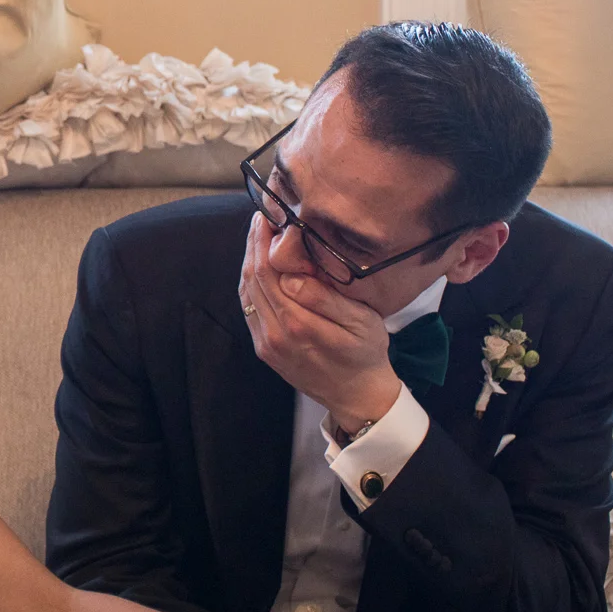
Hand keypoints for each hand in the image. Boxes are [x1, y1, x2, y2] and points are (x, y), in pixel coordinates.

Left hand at [240, 212, 401, 429]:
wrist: (358, 395)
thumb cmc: (366, 353)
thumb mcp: (360, 322)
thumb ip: (324, 298)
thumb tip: (291, 274)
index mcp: (298, 323)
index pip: (268, 271)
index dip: (264, 241)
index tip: (268, 216)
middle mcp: (275, 333)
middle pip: (253, 279)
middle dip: (254, 244)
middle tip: (260, 217)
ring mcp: (266, 343)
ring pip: (247, 293)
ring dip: (248, 261)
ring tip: (257, 234)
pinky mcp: (264, 349)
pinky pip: (249, 309)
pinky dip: (249, 284)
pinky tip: (257, 266)